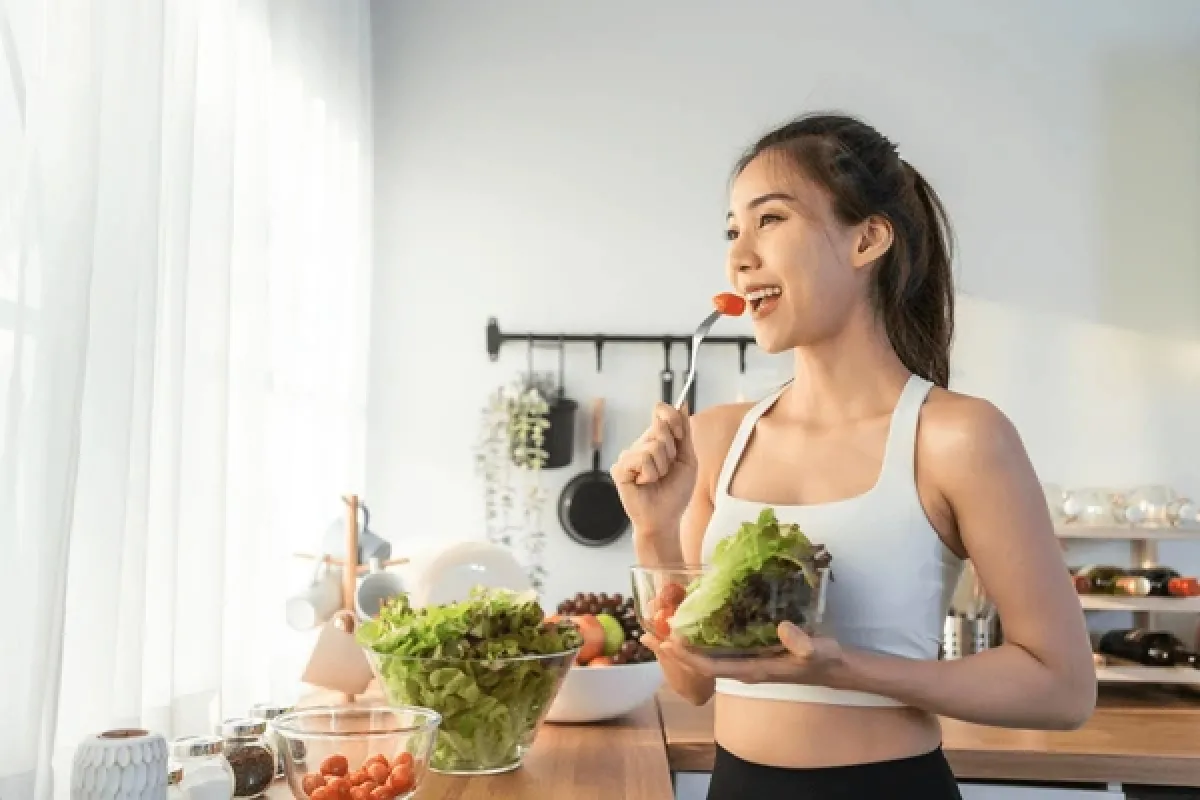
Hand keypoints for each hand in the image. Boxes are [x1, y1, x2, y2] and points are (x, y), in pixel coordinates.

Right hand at [610, 402, 697, 536]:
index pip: (660, 411)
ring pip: (653, 446)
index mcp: (656, 439)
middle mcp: (640, 444)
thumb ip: (684, 432)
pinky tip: (644, 483)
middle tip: (667, 470)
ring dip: (662, 467)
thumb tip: (684, 404)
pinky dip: (650, 474)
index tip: (680, 436)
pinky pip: (642, 459)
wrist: (665, 518)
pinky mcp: (619, 468)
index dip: (672, 418)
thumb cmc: (675, 492)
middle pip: (659, 428)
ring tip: (656, 480)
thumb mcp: (687, 459)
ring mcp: (628, 456)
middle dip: (671, 451)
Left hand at [644, 622, 843, 685]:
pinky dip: (700, 639)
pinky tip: (691, 625)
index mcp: (752, 671)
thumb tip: (782, 628)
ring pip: (705, 657)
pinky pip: (717, 649)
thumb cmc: (825, 660)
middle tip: (646, 633)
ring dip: (681, 646)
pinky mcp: (751, 654)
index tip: (666, 644)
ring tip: (658, 629)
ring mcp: (746, 662)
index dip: (686, 658)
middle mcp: (743, 669)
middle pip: (699, 664)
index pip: (710, 668)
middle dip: (672, 652)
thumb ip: (802, 643)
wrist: (836, 668)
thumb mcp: (817, 650)